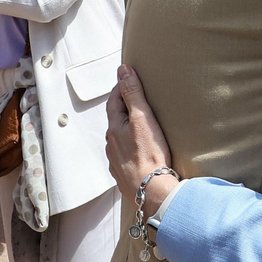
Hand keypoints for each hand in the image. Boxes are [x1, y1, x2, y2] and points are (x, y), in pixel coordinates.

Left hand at [106, 65, 176, 216]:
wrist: (150, 191)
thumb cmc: (148, 155)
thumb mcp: (142, 118)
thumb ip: (132, 94)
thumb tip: (122, 70)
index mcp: (114, 128)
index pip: (114, 101)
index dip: (121, 89)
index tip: (128, 80)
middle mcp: (111, 144)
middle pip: (115, 120)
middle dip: (124, 109)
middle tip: (137, 101)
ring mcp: (116, 160)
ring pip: (119, 139)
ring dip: (127, 131)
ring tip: (141, 127)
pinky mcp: (124, 174)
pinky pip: (125, 156)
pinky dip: (131, 149)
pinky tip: (141, 152)